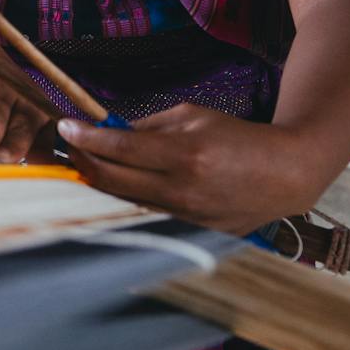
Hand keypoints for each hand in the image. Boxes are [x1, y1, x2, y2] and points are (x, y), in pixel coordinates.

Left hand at [57, 103, 323, 234]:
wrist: (283, 175)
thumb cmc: (237, 138)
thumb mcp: (193, 117)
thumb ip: (148, 126)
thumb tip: (109, 132)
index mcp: (184, 154)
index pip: (119, 147)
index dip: (86, 137)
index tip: (66, 126)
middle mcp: (181, 189)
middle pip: (111, 180)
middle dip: (83, 161)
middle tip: (69, 146)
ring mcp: (184, 216)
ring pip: (123, 201)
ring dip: (100, 181)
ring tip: (88, 163)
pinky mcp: (190, 232)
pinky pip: (146, 213)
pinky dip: (127, 198)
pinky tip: (119, 184)